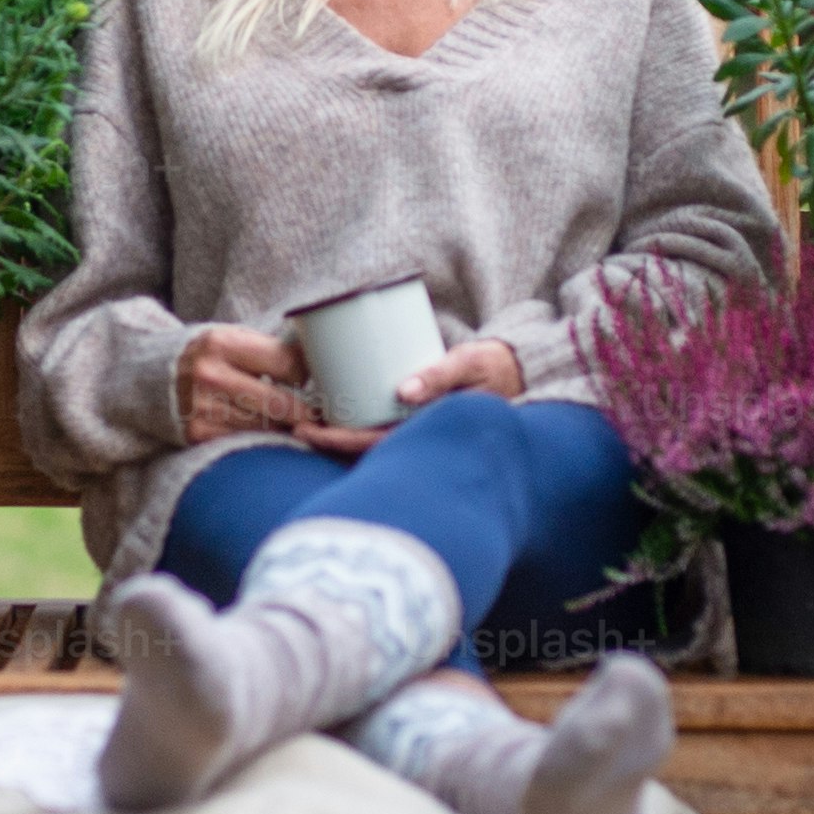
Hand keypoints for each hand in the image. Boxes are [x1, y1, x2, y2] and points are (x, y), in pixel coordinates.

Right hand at [175, 323, 315, 443]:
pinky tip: (264, 428)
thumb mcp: (229, 338)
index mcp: (221, 343)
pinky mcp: (198, 434)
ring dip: (285, 425)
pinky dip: (262, 437)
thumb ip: (268, 349)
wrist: (147, 378)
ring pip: (267, 426)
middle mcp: (210, 376)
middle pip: (281, 402)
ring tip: (294, 419)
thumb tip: (318, 362)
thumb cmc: (204, 356)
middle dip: (305, 410)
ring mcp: (203, 408)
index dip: (305, 373)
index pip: (286, 363)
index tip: (310, 378)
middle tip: (318, 411)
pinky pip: (247, 440)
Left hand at [292, 334, 523, 455]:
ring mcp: (418, 432)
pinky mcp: (418, 420)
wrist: (521, 374)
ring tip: (303, 423)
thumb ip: (440, 374)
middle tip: (292, 427)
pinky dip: (355, 426)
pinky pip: (382, 428)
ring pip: (371, 442)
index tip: (307, 433)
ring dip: (337, 436)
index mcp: (429, 432)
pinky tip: (332, 416)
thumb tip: (404, 391)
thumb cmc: (494, 369)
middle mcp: (420, 439)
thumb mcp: (469, 365)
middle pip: (364, 449)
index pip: (374, 444)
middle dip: (328, 442)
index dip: (338, 441)